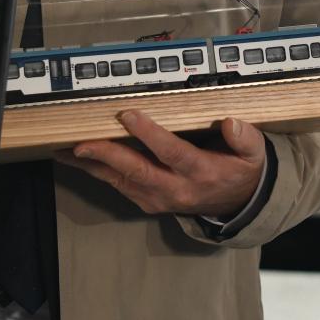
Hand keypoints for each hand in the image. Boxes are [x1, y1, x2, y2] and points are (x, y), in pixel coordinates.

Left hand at [55, 110, 265, 216]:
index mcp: (201, 173)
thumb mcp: (254, 154)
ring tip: (66, 150)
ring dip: (93, 165)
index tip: (128, 115)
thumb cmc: (241, 169)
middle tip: (81, 142)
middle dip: (107, 155)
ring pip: (121, 181)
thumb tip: (231, 123)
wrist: (237, 204)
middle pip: (137, 171)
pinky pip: (119, 185)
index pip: (171, 153)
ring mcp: (159, 199)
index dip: (149, 134)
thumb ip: (245, 138)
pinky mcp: (147, 201)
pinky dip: (98, 171)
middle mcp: (176, 190)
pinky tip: (79, 158)